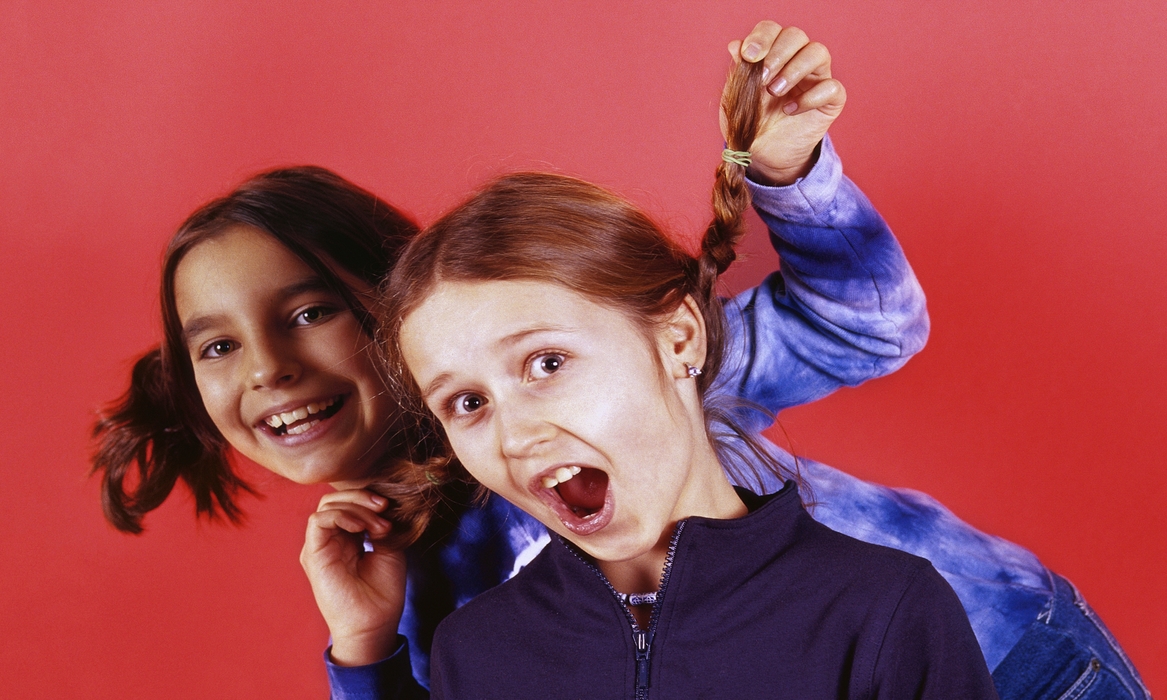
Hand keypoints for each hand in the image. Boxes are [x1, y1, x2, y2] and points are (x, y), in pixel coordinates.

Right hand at [300, 488, 406, 666]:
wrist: (375, 622)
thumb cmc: (383, 591)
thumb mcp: (388, 547)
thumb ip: (380, 523)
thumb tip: (379, 503)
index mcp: (346, 537)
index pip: (348, 502)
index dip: (368, 497)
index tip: (390, 507)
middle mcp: (330, 539)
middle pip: (335, 498)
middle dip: (362, 497)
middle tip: (384, 508)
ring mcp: (319, 546)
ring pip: (327, 505)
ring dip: (357, 508)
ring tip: (378, 526)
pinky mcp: (313, 554)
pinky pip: (318, 521)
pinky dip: (341, 515)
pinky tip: (361, 527)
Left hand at [723, 21, 845, 185]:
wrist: (763, 154)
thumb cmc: (751, 121)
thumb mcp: (738, 97)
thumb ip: (739, 70)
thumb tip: (736, 44)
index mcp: (773, 54)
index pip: (772, 30)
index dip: (762, 37)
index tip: (748, 56)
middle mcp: (797, 60)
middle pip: (796, 35)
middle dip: (778, 53)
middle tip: (763, 79)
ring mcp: (816, 78)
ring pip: (818, 52)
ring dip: (795, 69)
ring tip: (775, 92)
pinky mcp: (831, 100)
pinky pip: (832, 87)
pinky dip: (811, 97)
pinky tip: (790, 110)